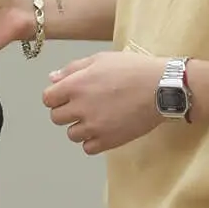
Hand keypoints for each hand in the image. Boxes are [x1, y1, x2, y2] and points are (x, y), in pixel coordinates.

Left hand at [43, 51, 166, 154]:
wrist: (161, 87)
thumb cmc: (133, 69)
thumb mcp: (101, 59)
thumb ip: (73, 68)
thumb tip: (52, 78)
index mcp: (76, 85)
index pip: (48, 99)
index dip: (56, 96)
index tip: (67, 95)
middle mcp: (81, 107)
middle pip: (56, 118)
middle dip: (67, 111)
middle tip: (84, 104)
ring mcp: (94, 127)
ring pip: (71, 135)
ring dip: (80, 126)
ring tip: (98, 115)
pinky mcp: (108, 141)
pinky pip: (88, 148)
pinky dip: (93, 140)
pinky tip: (105, 128)